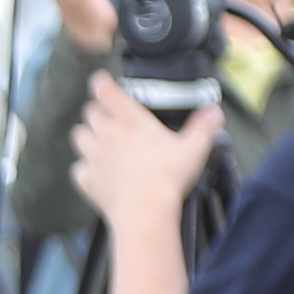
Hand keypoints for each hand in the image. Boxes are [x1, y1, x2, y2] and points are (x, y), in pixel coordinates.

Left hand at [69, 77, 221, 240]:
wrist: (145, 211)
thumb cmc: (168, 177)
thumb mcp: (194, 148)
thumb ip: (203, 128)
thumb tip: (214, 113)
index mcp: (131, 121)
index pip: (107, 92)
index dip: (102, 84)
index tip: (101, 82)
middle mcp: (108, 135)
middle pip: (90, 113)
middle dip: (97, 111)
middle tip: (108, 117)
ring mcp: (95, 158)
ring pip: (79, 136)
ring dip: (87, 136)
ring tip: (98, 141)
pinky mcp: (88, 181)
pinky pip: (78, 170)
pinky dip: (84, 170)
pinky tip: (95, 173)